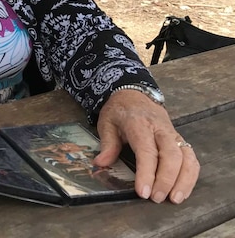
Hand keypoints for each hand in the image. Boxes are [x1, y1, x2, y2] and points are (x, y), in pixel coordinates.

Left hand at [94, 89, 199, 203]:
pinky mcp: (181, 141)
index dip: (146, 173)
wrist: (134, 94)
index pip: (147, 151)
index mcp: (139, 124)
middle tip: (156, 198)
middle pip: (171, 156)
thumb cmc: (120, 111)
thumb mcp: (107, 123)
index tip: (143, 192)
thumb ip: (107, 144)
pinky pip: (192, 159)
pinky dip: (191, 176)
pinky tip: (184, 190)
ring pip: (186, 158)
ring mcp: (173, 135)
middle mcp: (161, 130)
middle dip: (166, 180)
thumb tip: (100, 163)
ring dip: (183, 180)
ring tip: (174, 199)